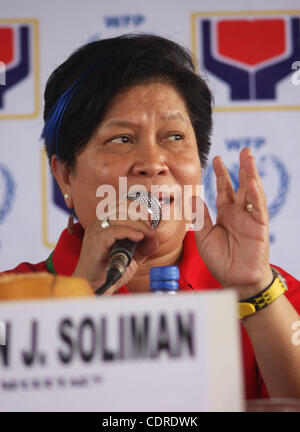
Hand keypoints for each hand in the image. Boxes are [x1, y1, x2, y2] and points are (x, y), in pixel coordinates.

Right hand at [72, 201, 158, 293]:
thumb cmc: (109, 270)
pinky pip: (113, 231)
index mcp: (104, 223)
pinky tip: (138, 238)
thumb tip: (156, 238)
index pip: (121, 204)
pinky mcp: (96, 242)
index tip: (150, 219)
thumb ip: (143, 247)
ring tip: (148, 236)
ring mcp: (96, 232)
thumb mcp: (131, 256)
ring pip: (120, 217)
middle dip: (141, 219)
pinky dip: (129, 232)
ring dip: (139, 225)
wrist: (95, 286)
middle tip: (151, 233)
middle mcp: (99, 224)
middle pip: (122, 208)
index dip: (138, 208)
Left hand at [194, 148, 272, 298]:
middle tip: (243, 151)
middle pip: (241, 186)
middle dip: (242, 168)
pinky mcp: (259, 226)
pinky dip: (255, 194)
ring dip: (251, 174)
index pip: (224, 189)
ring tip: (249, 158)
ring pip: (252, 192)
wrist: (234, 279)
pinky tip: (253, 181)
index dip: (222, 174)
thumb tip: (193, 196)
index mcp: (226, 214)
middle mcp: (239, 213)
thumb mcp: (204, 236)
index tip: (217, 159)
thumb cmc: (221, 260)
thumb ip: (200, 217)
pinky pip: (257, 208)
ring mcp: (250, 218)